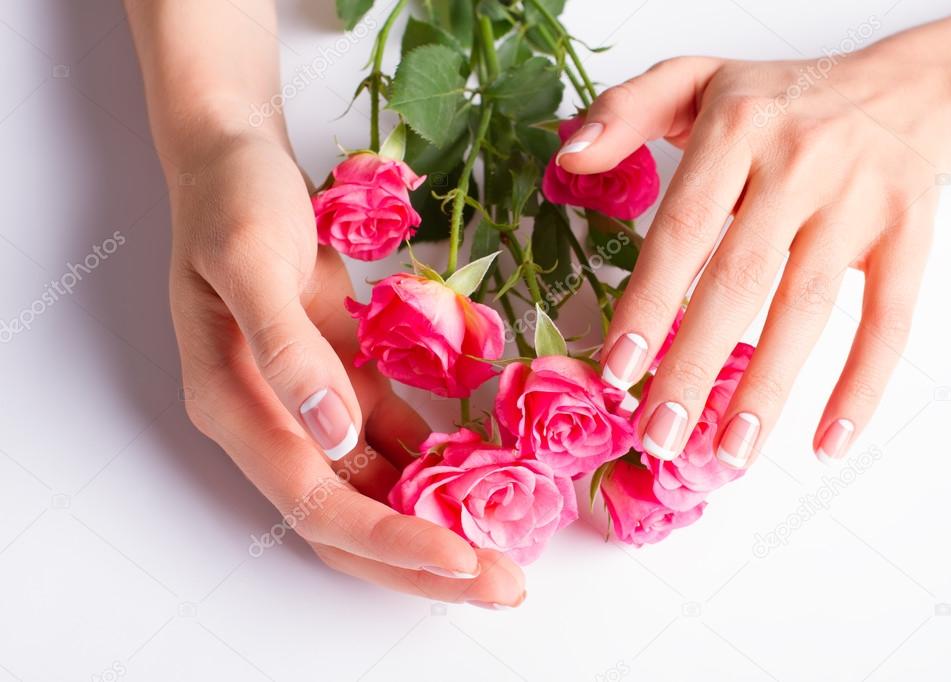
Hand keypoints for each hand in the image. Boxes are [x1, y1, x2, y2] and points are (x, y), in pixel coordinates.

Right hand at [170, 133, 523, 605]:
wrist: (232, 154)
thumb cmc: (233, 198)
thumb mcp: (251, 261)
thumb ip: (286, 351)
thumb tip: (334, 435)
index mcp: (236, 407)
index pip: (317, 503)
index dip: (391, 540)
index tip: (465, 561)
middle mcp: (270, 423)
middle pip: (346, 520)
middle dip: (423, 561)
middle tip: (506, 585)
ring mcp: (306, 405)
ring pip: (371, 491)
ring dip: (434, 524)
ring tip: (504, 550)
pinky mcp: (338, 378)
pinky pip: (388, 442)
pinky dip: (431, 467)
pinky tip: (482, 481)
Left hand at [559, 7, 950, 467]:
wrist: (901, 89)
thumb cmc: (778, 101)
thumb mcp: (694, 81)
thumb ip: (626, 112)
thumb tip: (567, 160)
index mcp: (736, 129)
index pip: (683, 230)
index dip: (649, 303)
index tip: (619, 371)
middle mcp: (800, 164)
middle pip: (739, 282)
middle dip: (695, 368)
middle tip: (658, 437)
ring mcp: (860, 202)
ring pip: (807, 309)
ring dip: (767, 391)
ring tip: (728, 456)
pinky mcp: (910, 234)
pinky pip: (890, 319)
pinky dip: (862, 385)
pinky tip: (827, 441)